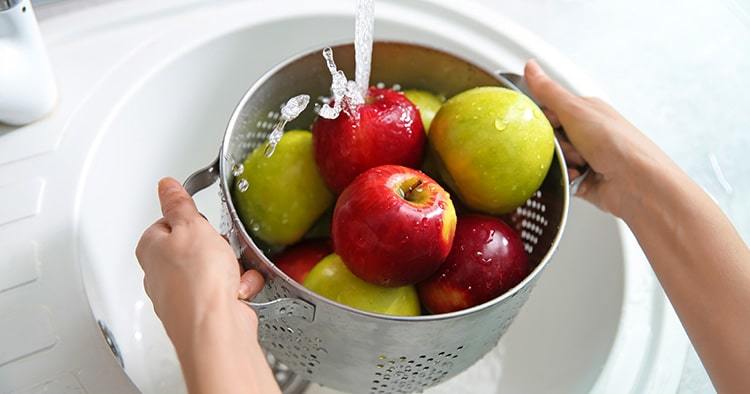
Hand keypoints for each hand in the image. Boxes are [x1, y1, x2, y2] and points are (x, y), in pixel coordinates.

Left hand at [136, 178, 280, 393]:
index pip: (169, 221)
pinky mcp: (206, 310)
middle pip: (196, 245)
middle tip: (219, 247)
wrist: (215, 328)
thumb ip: (179, 203)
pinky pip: (229, 289)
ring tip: (231, 272)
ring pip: (216, 268)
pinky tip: (238, 290)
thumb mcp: (192, 226)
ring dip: (232, 267)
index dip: (192, 219)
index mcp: (151, 248)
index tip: (202, 221)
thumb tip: (166, 186)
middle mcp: (162, 273)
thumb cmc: (196, 282)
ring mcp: (184, 294)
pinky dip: (239, 287)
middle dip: (216, 245)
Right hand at [524, 60, 673, 218]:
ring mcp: (584, 157)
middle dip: (553, 144)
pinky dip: (565, 179)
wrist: (637, 182)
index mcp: (584, 111)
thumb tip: (531, 67)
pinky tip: (578, 177)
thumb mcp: (576, 110)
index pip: (548, 110)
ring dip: (561, 163)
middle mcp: (585, 133)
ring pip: (552, 159)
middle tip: (569, 143)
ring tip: (579, 163)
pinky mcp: (582, 179)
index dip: (542, 119)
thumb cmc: (617, 143)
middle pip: (547, 137)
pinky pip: (559, 179)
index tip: (546, 124)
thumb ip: (549, 91)